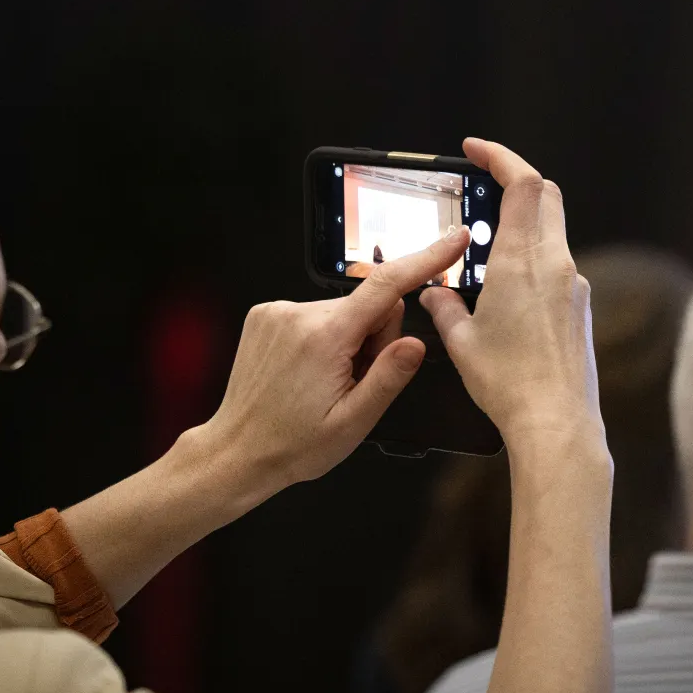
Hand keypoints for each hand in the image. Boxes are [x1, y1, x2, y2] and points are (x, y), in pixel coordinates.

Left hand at [201, 225, 473, 493]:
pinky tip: (306, 372)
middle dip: (373, 340)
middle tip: (353, 382)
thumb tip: (418, 343)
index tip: (454, 240)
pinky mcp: (265, 315)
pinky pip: (315, 314)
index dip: (427, 259)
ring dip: (345, 342)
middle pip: (368, 306)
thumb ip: (389, 377)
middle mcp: (298, 314)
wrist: (238, 451)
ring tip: (325, 383)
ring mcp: (277, 312)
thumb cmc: (293, 444)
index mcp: (325, 338)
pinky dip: (321, 339)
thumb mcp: (353, 422)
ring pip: (342, 311)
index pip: (388, 286)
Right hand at [422, 138, 601, 446]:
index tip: (476, 149)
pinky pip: (557, 266)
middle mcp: (556, 264)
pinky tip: (506, 288)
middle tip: (484, 183)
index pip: (522, 183)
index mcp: (523, 261)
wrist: (556, 423)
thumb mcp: (460, 341)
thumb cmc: (510, 384)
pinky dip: (532, 259)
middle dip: (515, 181)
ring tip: (486, 246)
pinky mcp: (580, 308)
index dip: (500, 156)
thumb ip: (443, 306)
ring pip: (552, 231)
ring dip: (522, 224)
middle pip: (545, 196)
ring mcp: (574, 285)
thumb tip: (434, 292)